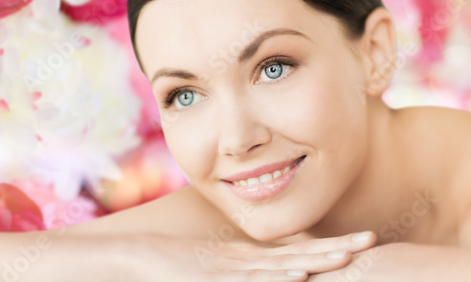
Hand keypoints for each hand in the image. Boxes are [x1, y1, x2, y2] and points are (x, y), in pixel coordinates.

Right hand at [129, 231, 376, 280]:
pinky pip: (252, 280)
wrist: (145, 255)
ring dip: (315, 260)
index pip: (299, 252)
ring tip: (347, 255)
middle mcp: (248, 260)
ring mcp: (234, 268)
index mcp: (252, 259)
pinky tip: (298, 275)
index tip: (361, 243)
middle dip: (337, 248)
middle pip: (300, 253)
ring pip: (282, 265)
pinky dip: (276, 278)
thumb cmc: (182, 266)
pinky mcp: (218, 278)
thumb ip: (247, 272)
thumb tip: (279, 272)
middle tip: (371, 239)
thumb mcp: (220, 268)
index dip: (330, 248)